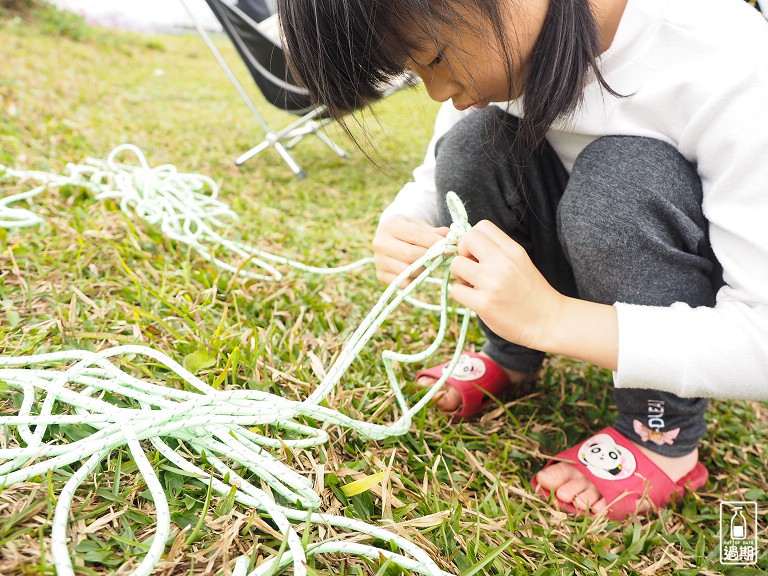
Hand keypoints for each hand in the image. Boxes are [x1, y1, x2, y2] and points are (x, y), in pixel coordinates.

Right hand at [373, 215, 448, 285]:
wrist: (390, 238)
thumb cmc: (409, 231)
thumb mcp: (420, 226)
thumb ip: (435, 232)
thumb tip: (450, 237)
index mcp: (390, 225)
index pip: (415, 235)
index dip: (434, 242)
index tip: (450, 246)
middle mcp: (380, 242)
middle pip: (410, 254)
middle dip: (430, 257)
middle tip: (443, 256)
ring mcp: (379, 260)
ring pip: (407, 270)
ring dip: (423, 269)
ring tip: (430, 263)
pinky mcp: (381, 275)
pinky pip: (403, 282)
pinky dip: (415, 279)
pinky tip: (418, 270)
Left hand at [448, 220, 563, 350]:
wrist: (548, 321)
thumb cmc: (531, 292)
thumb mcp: (521, 262)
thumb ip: (498, 251)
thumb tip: (466, 246)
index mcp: (513, 250)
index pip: (482, 226)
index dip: (473, 239)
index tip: (477, 254)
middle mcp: (503, 263)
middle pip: (466, 239)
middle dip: (462, 252)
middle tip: (471, 268)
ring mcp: (493, 283)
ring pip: (456, 264)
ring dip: (459, 275)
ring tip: (472, 285)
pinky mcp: (484, 304)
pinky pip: (456, 290)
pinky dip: (461, 294)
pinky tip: (474, 298)